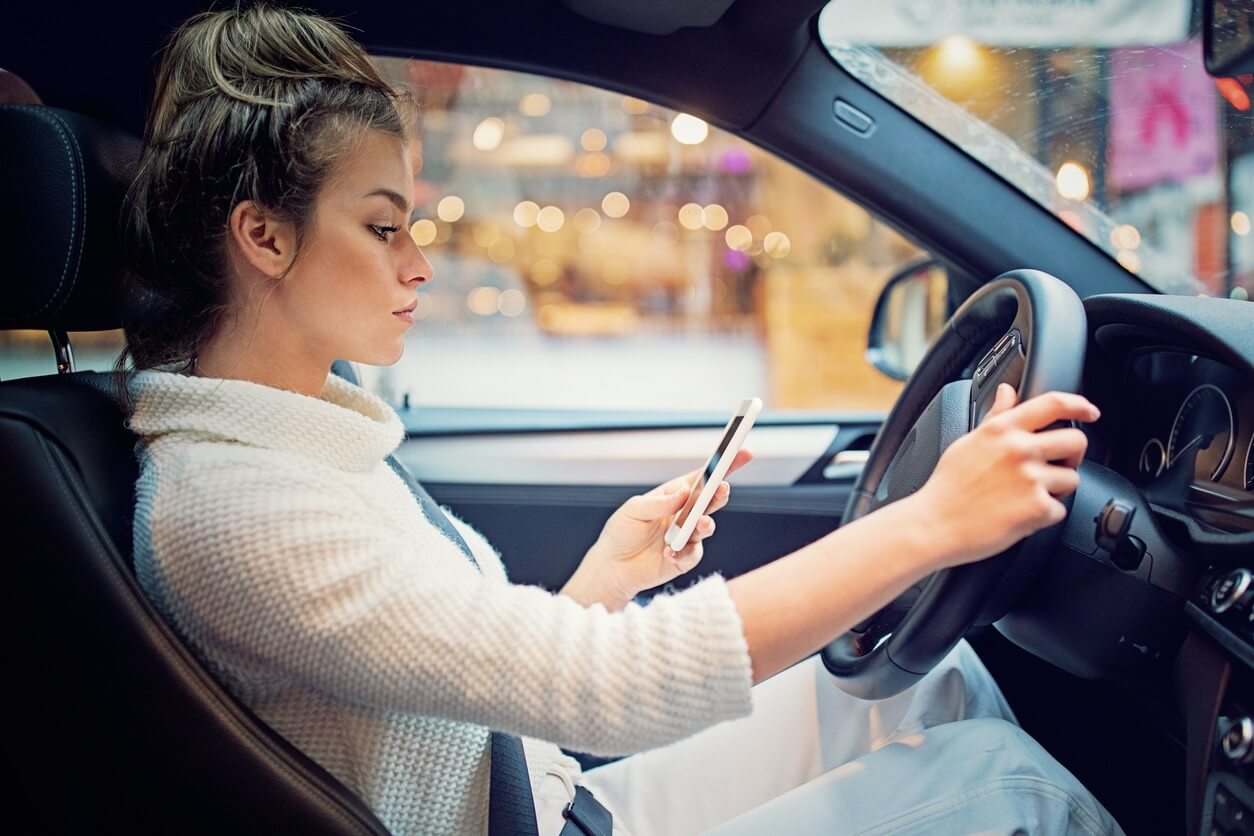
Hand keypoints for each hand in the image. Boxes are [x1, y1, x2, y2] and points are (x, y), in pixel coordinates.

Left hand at [562, 449, 752, 609]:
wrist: (612, 567)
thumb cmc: (621, 533)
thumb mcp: (633, 510)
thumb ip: (659, 503)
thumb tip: (684, 492)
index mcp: (675, 495)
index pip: (703, 477)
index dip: (724, 464)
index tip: (743, 452)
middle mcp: (684, 514)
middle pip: (711, 500)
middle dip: (719, 493)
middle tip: (722, 489)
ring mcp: (686, 536)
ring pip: (706, 527)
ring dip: (705, 525)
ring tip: (700, 524)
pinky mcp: (684, 558)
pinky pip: (692, 554)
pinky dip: (683, 552)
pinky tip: (668, 552)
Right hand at [910, 384, 1098, 569]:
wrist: (934, 524)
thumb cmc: (947, 487)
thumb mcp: (969, 442)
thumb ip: (996, 416)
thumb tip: (1007, 392)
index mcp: (1002, 430)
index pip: (1052, 405)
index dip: (1079, 404)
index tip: (1089, 411)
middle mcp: (1019, 449)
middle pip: (1076, 441)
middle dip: (1072, 456)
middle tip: (1056, 466)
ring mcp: (1030, 479)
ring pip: (1072, 479)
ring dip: (1057, 490)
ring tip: (1028, 496)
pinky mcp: (1037, 508)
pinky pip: (1060, 509)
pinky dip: (1044, 516)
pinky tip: (1020, 515)